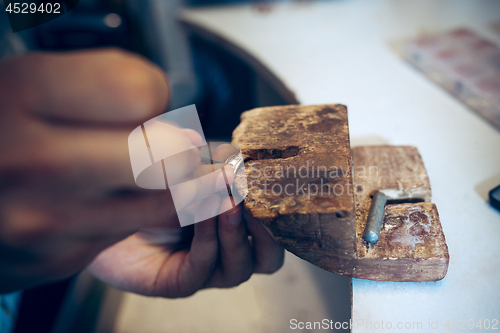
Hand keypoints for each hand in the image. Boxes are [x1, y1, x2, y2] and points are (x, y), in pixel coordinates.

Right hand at [0, 48, 203, 291]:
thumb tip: (179, 125)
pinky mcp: (57, 259)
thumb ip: (107, 84)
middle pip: (164, 157)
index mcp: (22, 95)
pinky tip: (102, 197)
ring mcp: (45, 220)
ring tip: (133, 168)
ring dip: (161, 183)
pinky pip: (128, 229)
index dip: (153, 93)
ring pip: (160, 201)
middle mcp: (32, 162)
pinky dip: (129, 211)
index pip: (143, 93)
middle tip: (161, 140)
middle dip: (175, 146)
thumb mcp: (31, 79)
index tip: (141, 101)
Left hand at [88, 146, 284, 297]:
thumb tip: (238, 157)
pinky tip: (202, 214)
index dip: (278, 211)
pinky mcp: (176, 282)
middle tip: (259, 205)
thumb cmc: (147, 183)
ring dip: (235, 234)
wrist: (101, 203)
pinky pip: (200, 270)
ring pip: (238, 268)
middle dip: (268, 233)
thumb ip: (213, 161)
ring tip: (229, 205)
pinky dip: (207, 240)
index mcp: (234, 223)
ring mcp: (203, 268)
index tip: (272, 183)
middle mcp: (223, 249)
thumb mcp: (185, 164)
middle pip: (267, 258)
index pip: (272, 229)